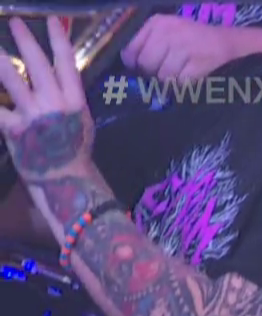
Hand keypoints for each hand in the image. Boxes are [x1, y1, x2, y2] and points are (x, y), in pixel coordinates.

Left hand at [0, 18, 93, 182]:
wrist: (65, 180)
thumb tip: (57, 77)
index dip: (59, 39)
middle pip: (37, 64)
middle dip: (25, 40)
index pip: (67, 63)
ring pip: (11, 79)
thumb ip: (68, 98)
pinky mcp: (12, 129)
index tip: (53, 20)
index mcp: (75, 101)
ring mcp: (33, 116)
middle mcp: (55, 104)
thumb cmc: (74, 150)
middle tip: (14, 22)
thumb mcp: (81, 121)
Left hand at [121, 14, 250, 82]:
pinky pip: (180, 82)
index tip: (139, 68)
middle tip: (161, 73)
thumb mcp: (165, 30)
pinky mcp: (199, 63)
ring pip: (163, 75)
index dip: (133, 63)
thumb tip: (130, 64)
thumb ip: (146, 41)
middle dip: (152, 73)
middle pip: (146, 63)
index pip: (132, 48)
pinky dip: (182, 84)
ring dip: (169, 80)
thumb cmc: (190, 37)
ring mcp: (185, 47)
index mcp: (157, 22)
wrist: (225, 40)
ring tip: (177, 73)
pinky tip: (187, 77)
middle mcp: (169, 32)